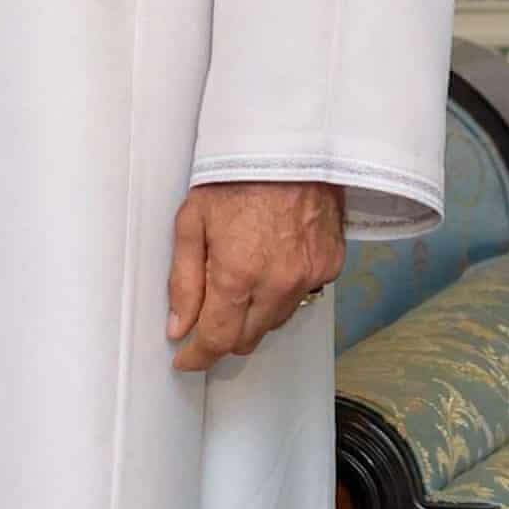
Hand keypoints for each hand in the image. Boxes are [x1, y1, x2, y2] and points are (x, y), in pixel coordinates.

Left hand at [165, 179, 345, 369]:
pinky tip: (268, 266)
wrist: (290, 149)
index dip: (198, 355)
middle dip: (222, 337)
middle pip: (248, 338)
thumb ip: (184, 280)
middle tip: (202, 321)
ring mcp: (309, 279)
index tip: (184, 360)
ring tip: (236, 286)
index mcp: (237, 274)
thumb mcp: (191, 221)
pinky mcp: (330, 269)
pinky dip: (280, 293)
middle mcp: (278, 285)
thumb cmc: (232, 178)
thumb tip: (178, 327)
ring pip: (275, 322)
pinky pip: (301, 297)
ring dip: (252, 317)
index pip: (217, 337)